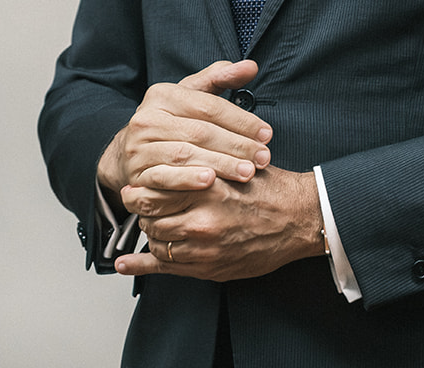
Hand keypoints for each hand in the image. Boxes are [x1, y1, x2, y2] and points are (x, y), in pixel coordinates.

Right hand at [97, 59, 271, 209]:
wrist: (129, 153)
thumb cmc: (170, 122)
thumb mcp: (191, 95)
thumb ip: (220, 78)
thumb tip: (250, 66)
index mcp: (163, 94)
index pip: (209, 106)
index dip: (241, 120)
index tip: (267, 134)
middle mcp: (147, 118)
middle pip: (201, 132)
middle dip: (237, 146)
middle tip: (263, 158)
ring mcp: (138, 147)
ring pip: (186, 155)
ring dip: (220, 164)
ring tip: (246, 172)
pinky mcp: (136, 174)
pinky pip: (164, 178)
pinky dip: (187, 181)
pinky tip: (210, 182)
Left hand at [116, 164, 323, 281]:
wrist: (299, 220)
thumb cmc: (270, 189)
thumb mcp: (238, 161)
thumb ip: (206, 161)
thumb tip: (174, 154)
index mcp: (210, 185)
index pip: (157, 187)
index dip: (144, 184)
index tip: (139, 180)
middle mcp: (203, 218)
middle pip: (151, 215)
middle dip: (144, 208)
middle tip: (144, 201)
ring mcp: (204, 247)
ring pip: (157, 241)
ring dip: (152, 230)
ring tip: (157, 221)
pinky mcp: (207, 268)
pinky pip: (165, 268)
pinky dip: (139, 265)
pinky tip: (124, 263)